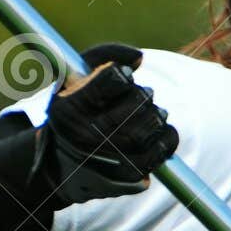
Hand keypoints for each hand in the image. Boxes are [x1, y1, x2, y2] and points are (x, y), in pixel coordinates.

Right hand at [40, 43, 177, 205]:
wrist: (62, 165)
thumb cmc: (74, 112)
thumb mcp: (72, 80)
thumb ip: (102, 56)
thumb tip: (138, 58)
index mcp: (69, 109)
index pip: (111, 80)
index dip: (122, 74)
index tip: (123, 76)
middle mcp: (86, 136)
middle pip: (135, 103)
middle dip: (144, 94)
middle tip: (143, 95)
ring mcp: (108, 159)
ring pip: (149, 127)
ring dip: (157, 114)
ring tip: (152, 112)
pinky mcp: (128, 175)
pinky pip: (160, 150)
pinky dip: (167, 135)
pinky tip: (159, 130)